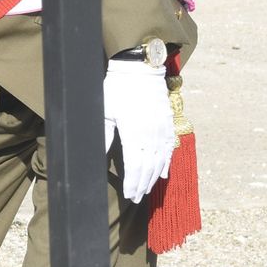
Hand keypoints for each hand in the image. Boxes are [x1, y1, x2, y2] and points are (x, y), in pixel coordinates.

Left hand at [102, 58, 174, 202]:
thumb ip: (104, 134)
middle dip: (142, 185)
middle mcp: (151, 134)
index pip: (134, 166)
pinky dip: (166, 163)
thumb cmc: (117, 88)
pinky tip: (162, 174)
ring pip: (160, 160)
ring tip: (146, 190)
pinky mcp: (167, 123)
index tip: (129, 195)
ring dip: (153, 177)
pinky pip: (168, 148)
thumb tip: (98, 156)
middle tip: (136, 198)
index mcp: (134, 132)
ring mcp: (161, 129)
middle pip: (148, 167)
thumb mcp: (105, 110)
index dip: (132, 183)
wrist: (139, 68)